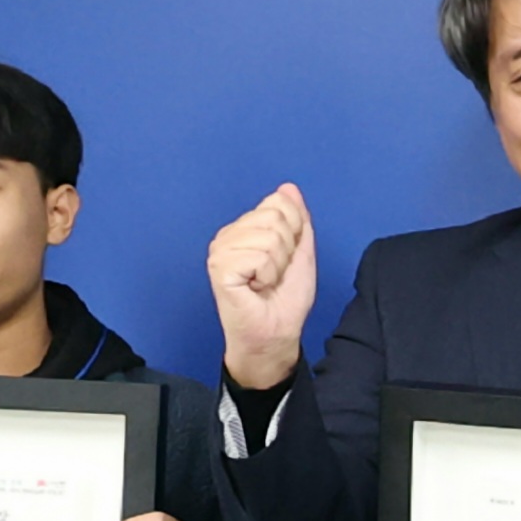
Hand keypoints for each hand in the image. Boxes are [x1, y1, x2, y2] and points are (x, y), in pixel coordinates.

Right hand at [207, 184, 315, 391]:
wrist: (276, 332)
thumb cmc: (285, 299)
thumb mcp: (300, 253)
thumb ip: (297, 220)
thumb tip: (288, 188)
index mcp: (244, 229)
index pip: (279, 202)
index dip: (295, 231)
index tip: (286, 258)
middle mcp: (228, 235)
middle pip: (275, 217)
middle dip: (288, 249)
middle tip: (274, 273)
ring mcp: (220, 250)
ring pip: (270, 236)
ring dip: (278, 265)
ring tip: (265, 281)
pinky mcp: (219, 267)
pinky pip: (260, 256)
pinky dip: (268, 275)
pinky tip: (256, 287)